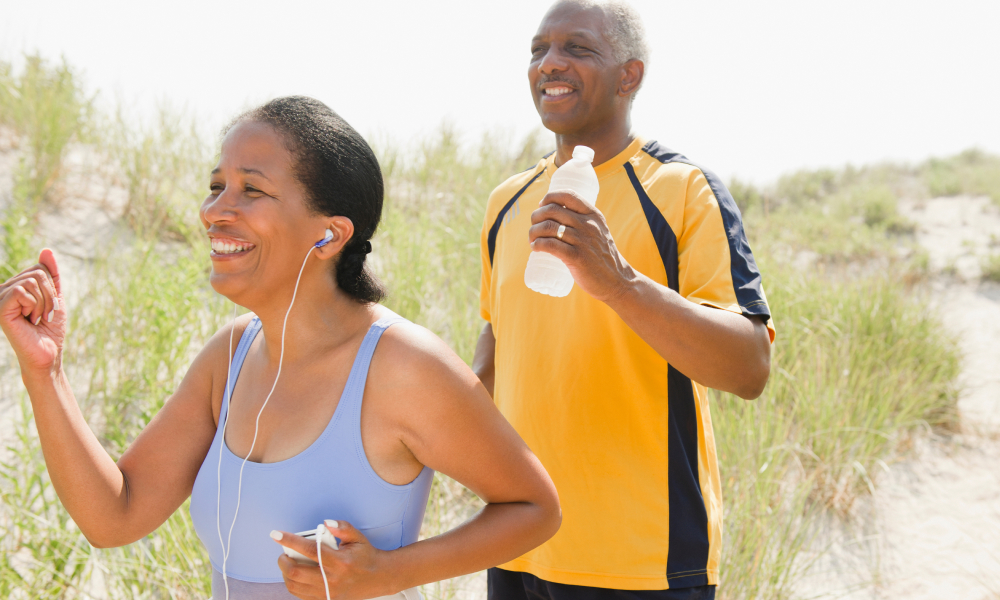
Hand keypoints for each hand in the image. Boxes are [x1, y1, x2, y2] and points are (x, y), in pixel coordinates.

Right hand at [0, 249, 66, 374]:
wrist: (48, 352)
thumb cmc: (51, 327)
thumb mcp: (55, 296)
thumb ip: (51, 274)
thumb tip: (46, 250)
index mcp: (16, 286)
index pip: (40, 268)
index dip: (52, 287)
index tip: (48, 306)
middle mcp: (4, 289)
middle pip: (37, 272)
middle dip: (50, 294)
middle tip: (44, 314)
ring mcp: (0, 298)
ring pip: (32, 281)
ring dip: (43, 302)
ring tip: (36, 318)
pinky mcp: (0, 307)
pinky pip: (23, 291)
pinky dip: (34, 305)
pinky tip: (29, 319)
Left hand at [273, 521, 391, 599]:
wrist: (378, 578)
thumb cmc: (366, 555)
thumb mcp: (357, 537)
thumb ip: (342, 527)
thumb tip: (326, 522)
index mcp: (339, 561)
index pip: (308, 549)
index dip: (289, 540)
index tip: (276, 534)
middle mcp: (332, 579)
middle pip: (296, 572)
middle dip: (283, 561)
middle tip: (282, 554)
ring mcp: (328, 592)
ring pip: (295, 586)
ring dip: (285, 574)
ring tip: (288, 564)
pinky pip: (301, 596)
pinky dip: (293, 585)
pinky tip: (296, 576)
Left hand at [528, 191, 635, 302]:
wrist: (616, 280)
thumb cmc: (602, 256)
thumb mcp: (599, 231)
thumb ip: (584, 222)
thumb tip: (557, 215)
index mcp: (593, 215)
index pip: (568, 195)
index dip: (549, 197)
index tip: (541, 206)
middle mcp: (588, 225)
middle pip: (552, 211)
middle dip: (536, 216)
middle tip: (533, 226)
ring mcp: (583, 241)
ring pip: (548, 227)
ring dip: (533, 231)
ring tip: (532, 239)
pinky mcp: (577, 258)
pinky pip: (551, 245)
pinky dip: (537, 244)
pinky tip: (534, 246)